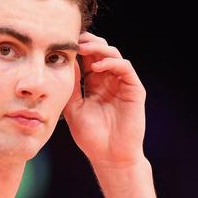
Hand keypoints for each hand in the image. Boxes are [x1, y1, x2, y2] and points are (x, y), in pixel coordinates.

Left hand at [63, 32, 146, 168]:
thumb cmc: (91, 137)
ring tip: (84, 49)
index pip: (88, 59)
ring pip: (114, 55)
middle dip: (88, 42)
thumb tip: (65, 64)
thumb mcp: (74, 108)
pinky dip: (112, 63)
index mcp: (95, 84)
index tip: (63, 43)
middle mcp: (109, 81)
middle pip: (101, 51)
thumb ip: (72, 86)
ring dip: (99, 49)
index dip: (78, 48)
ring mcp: (122, 84)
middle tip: (74, 40)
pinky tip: (98, 66)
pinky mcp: (134, 90)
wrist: (109, 156)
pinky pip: (125, 68)